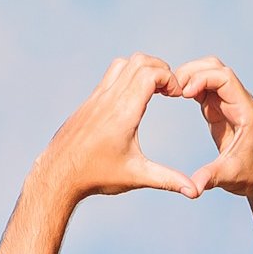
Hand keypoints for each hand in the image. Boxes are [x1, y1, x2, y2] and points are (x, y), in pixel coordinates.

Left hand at [28, 55, 200, 207]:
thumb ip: (168, 180)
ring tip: (154, 90)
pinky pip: (110, 76)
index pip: (150, 74)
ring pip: (123, 64)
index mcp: (124, 112)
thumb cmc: (96, 176)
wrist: (57, 175)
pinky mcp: (89, 102)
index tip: (177, 95)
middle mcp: (109, 99)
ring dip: (143, 69)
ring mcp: (96, 98)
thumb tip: (195, 192)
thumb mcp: (136, 176)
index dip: (170, 78)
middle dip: (161, 69)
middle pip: (139, 61)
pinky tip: (134, 99)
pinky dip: (128, 76)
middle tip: (170, 90)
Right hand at [169, 57, 252, 203]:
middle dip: (193, 71)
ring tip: (170, 90)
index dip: (202, 79)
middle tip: (171, 86)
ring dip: (190, 76)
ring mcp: (229, 104)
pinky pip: (204, 89)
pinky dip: (190, 87)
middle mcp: (239, 101)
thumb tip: (193, 188)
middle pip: (216, 68)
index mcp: (245, 110)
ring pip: (209, 74)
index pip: (225, 78)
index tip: (184, 93)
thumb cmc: (252, 175)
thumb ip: (211, 177)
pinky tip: (176, 95)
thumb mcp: (230, 176)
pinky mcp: (220, 110)